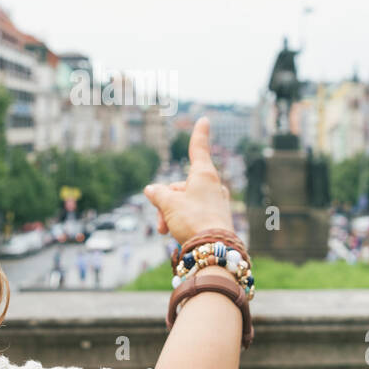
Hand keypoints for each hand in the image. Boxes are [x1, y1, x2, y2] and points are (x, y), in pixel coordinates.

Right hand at [143, 116, 233, 245]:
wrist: (213, 250)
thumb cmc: (192, 220)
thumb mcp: (169, 204)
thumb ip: (158, 194)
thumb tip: (151, 189)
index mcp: (204, 175)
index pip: (198, 149)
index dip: (199, 134)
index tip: (204, 119)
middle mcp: (213, 186)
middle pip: (181, 186)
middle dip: (166, 202)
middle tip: (160, 221)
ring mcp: (216, 203)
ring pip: (185, 202)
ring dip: (171, 214)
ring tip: (166, 230)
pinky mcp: (216, 219)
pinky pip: (193, 214)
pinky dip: (182, 221)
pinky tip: (176, 235)